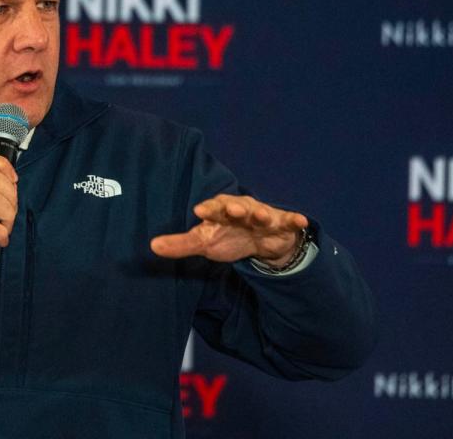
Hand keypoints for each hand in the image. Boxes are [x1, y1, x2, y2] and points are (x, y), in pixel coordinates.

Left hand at [150, 194, 307, 263]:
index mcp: (220, 211)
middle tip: (231, 209)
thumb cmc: (227, 236)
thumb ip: (180, 245)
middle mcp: (241, 210)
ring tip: (261, 216)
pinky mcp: (281, 223)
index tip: (199, 210)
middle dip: (234, 207)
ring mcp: (262, 215)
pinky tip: (300, 221)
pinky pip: (289, 220)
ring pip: (262, 212)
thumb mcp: (204, 242)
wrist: (261, 240)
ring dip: (262, 213)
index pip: (212, 208)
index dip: (208, 209)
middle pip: (237, 206)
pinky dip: (295, 220)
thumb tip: (152, 246)